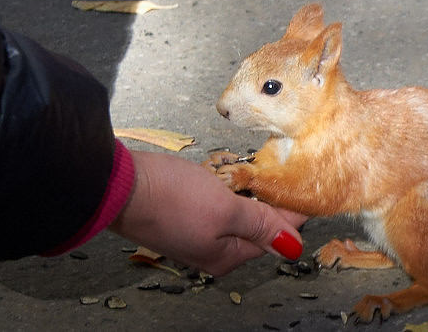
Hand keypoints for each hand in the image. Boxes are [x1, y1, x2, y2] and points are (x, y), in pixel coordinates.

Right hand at [109, 151, 305, 274]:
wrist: (118, 184)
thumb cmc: (168, 198)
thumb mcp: (224, 209)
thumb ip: (261, 225)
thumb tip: (292, 246)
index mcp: (226, 256)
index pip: (275, 234)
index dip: (294, 210)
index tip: (309, 189)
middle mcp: (212, 250)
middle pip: (257, 225)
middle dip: (272, 200)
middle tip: (288, 173)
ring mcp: (196, 232)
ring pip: (238, 212)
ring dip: (250, 192)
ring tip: (263, 171)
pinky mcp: (183, 214)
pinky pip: (218, 204)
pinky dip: (228, 188)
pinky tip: (229, 175)